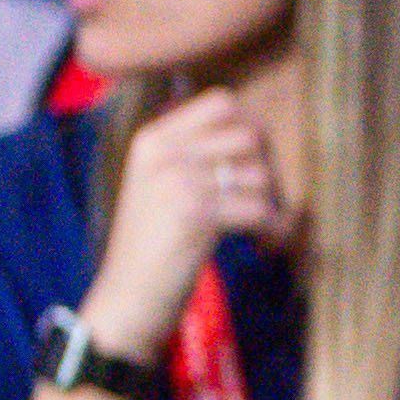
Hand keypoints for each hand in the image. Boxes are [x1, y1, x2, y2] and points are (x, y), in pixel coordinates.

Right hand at [76, 84, 285, 358]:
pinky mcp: (195, 214)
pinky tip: (260, 245)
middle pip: (251, 135)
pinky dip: (272, 231)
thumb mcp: (161, 184)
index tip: (255, 160)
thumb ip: (197, 152)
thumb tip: (260, 128)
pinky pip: (261, 209)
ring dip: (270, 205)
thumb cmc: (154, 244)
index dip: (252, 126)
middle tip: (263, 200)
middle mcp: (163, 152)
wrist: (127, 298)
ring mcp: (177, 180)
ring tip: (257, 228)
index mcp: (153, 138)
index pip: (222, 101)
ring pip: (260, 174)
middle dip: (269, 169)